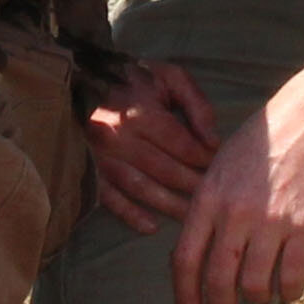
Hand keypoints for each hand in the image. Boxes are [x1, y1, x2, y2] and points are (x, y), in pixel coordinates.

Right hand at [88, 60, 218, 231]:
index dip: (206, 160)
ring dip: (170, 205)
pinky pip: (111, 198)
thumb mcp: (170, 77)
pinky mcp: (90, 169)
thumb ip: (197, 104)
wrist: (82, 77)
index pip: (184, 147)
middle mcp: (122, 137)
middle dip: (194, 186)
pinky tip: (152, 226)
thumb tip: (213, 141)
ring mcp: (103, 156)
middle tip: (215, 198)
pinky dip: (131, 214)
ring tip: (192, 218)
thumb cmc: (133, 79)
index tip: (221, 170)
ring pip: (142, 188)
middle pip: (167, 171)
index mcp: (143, 114)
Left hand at [169, 56, 303, 303]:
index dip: (185, 293)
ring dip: (257, 298)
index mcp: (208, 199)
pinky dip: (289, 290)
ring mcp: (270, 221)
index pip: (185, 258)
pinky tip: (289, 291)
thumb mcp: (219, 167)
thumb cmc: (263, 143)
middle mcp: (234, 214)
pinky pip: (292, 274)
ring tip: (260, 299)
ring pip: (255, 282)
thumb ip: (208, 207)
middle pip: (218, 278)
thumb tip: (199, 247)